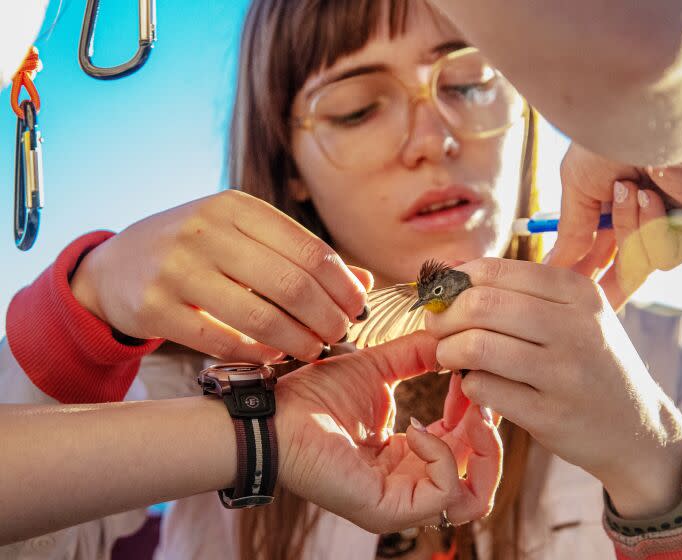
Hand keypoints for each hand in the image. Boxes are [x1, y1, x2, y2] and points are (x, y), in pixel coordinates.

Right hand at [70, 190, 370, 361]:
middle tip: (339, 334)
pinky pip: (222, 341)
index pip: (310, 249)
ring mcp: (176, 268)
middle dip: (327, 317)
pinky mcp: (154, 307)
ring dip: (299, 341)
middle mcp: (206, 231)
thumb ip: (298, 256)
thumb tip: (363, 284)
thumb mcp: (242, 236)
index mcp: (236, 207)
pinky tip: (275, 358)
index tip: (358, 308)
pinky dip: (257, 354)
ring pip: (261, 316)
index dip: (342, 285)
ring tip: (314, 350)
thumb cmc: (196, 250)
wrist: (115, 265)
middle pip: (292, 284)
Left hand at [275, 332, 501, 532]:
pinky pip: (443, 494)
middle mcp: (411, 481)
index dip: (479, 412)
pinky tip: (416, 428)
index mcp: (410, 454)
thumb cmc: (316, 396)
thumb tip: (453, 340)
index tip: (471, 376)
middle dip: (487, 430)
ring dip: (481, 450)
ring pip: (474, 498)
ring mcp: (402, 501)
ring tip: (467, 414)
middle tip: (478, 394)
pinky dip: (442, 456)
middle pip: (481, 477)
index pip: (468, 447)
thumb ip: (418, 355)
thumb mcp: (379, 368)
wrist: (278, 414)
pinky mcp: (389, 509)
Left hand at [426, 257, 681, 518]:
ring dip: (447, 352)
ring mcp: (564, 373)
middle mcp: (576, 327)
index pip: (494, 270)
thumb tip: (449, 272)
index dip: (454, 282)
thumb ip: (519, 290)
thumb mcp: (574, 314)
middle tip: (437, 328)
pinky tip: (477, 384)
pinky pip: (483, 389)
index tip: (442, 297)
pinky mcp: (550, 415)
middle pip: (479, 305)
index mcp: (578, 291)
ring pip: (475, 347)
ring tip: (450, 357)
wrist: (637, 429)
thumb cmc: (591, 362)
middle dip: (443, 316)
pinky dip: (467, 385)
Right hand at [548, 141, 681, 308]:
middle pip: (627, 272)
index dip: (581, 276)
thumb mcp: (577, 188)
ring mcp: (675, 225)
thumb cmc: (611, 140)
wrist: (650, 117)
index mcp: (617, 209)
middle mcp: (648, 218)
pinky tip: (649, 195)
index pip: (601, 255)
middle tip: (583, 299)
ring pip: (639, 262)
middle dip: (603, 287)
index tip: (558, 291)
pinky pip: (663, 255)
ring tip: (626, 188)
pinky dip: (649, 228)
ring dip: (624, 228)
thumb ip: (571, 233)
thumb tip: (553, 267)